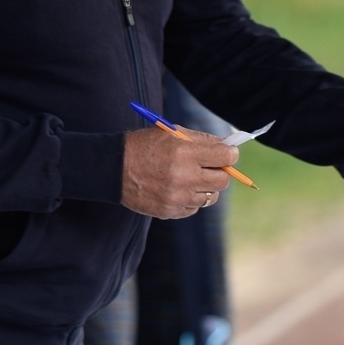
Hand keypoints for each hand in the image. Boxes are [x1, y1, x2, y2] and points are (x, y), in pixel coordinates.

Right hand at [121, 126, 236, 218]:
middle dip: (221, 172)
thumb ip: (202, 140)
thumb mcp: (171, 133)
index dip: (230, 154)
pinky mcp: (170, 211)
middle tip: (211, 167)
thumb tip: (227, 147)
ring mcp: (177, 196)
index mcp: (185, 152)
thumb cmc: (144, 146)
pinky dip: (191, 199)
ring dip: (205, 187)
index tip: (228, 153)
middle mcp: (183, 176)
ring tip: (190, 178)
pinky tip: (178, 189)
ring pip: (211, 197)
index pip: (226, 157)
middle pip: (223, 181)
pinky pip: (194, 208)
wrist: (113, 168)